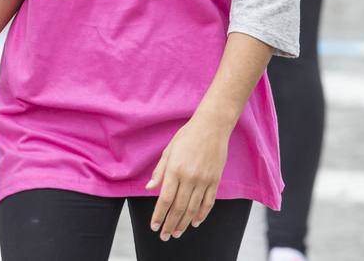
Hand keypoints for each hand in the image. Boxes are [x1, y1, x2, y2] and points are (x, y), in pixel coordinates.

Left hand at [146, 113, 229, 239]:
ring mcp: (204, 180)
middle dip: (170, 224)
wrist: (212, 127)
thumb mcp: (168, 151)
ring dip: (184, 223)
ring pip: (193, 208)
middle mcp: (189, 177)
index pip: (165, 199)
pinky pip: (208, 202)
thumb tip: (149, 188)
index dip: (159, 215)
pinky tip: (195, 222)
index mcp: (175, 169)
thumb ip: (159, 171)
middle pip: (178, 207)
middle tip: (164, 236)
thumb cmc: (187, 136)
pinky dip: (202, 214)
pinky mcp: (215, 180)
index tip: (154, 226)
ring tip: (177, 233)